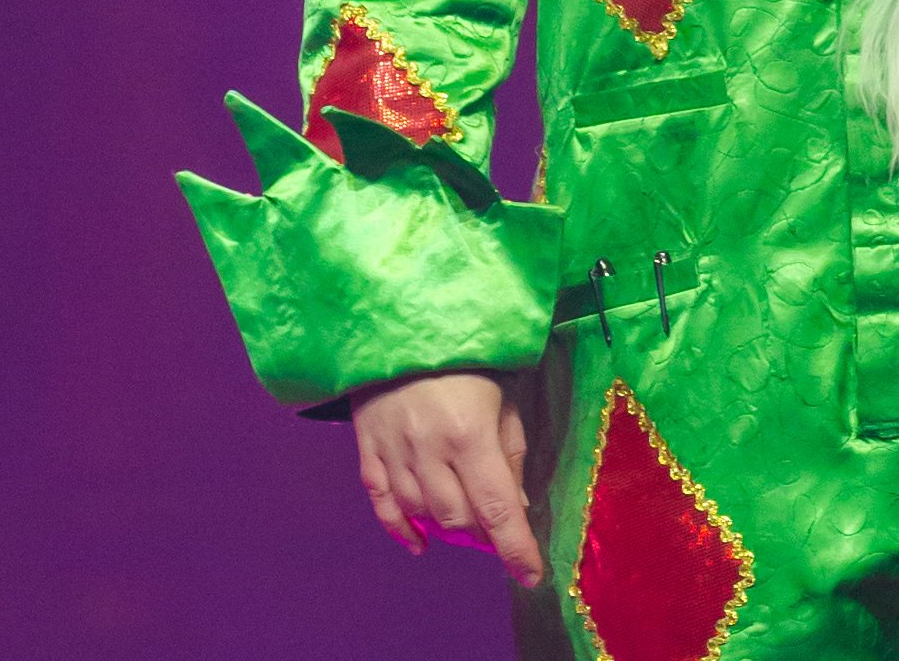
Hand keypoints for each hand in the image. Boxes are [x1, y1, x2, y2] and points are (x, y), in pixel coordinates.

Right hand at [348, 369, 543, 588]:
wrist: (399, 323)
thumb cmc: (467, 356)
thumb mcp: (504, 394)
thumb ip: (511, 451)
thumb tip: (518, 506)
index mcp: (470, 433)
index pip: (497, 508)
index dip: (516, 548)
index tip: (531, 576)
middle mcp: (428, 449)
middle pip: (457, 519)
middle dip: (484, 535)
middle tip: (499, 532)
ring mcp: (392, 452)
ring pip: (421, 514)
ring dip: (448, 530)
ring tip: (467, 527)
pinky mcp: (366, 450)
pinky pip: (381, 504)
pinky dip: (401, 530)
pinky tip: (420, 544)